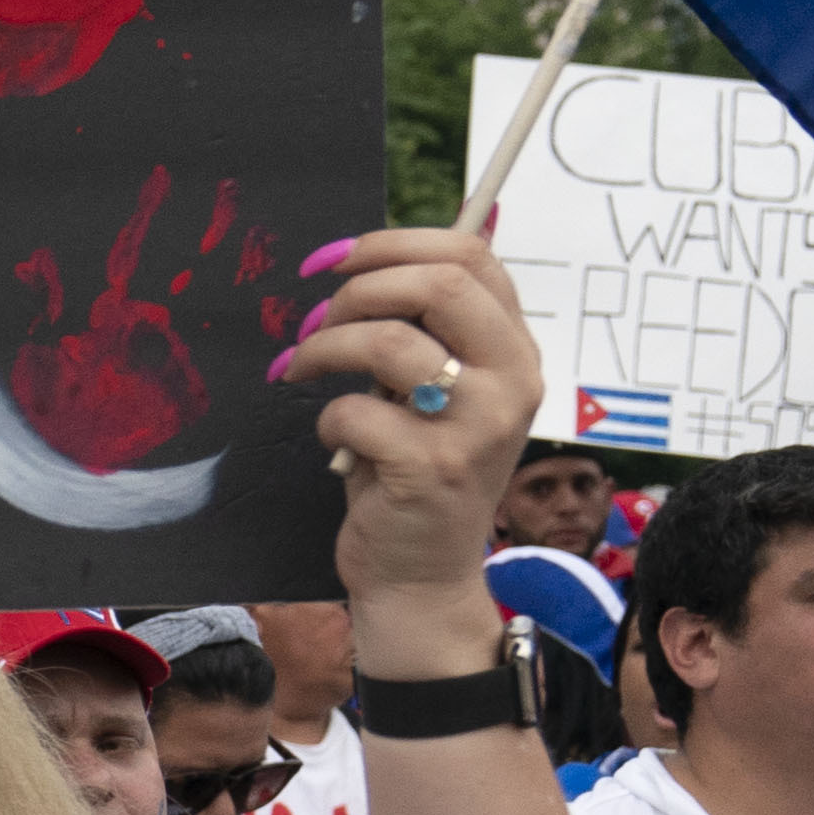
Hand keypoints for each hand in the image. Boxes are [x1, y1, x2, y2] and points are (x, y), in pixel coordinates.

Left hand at [282, 228, 543, 656]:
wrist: (420, 571)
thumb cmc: (412, 468)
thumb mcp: (433, 391)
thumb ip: (422, 332)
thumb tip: (368, 260)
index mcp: (514, 349)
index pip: (472, 255)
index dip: (392, 243)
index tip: (333, 260)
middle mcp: (513, 380)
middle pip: (439, 282)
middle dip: (357, 289)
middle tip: (315, 320)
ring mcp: (478, 426)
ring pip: (389, 341)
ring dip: (324, 347)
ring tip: (300, 369)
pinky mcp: (432, 468)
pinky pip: (357, 410)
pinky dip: (328, 418)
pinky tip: (336, 438)